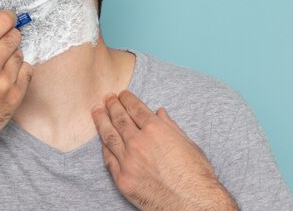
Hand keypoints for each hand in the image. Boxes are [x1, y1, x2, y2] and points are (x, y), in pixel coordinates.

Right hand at [0, 2, 32, 154]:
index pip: (1, 22)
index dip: (6, 17)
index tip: (7, 19)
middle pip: (13, 37)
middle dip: (8, 37)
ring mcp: (2, 84)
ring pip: (20, 54)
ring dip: (12, 57)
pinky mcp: (13, 99)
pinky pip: (27, 73)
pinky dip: (19, 73)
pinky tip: (4, 79)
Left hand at [91, 91, 237, 210]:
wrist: (193, 205)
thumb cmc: (196, 175)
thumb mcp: (189, 144)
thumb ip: (171, 127)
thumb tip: (160, 113)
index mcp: (156, 130)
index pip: (135, 109)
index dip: (127, 99)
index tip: (122, 94)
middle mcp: (138, 142)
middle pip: (119, 119)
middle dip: (112, 105)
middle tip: (107, 98)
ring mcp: (128, 161)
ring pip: (109, 136)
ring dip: (101, 121)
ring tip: (96, 111)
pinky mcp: (122, 179)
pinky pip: (108, 159)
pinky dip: (105, 147)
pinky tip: (102, 140)